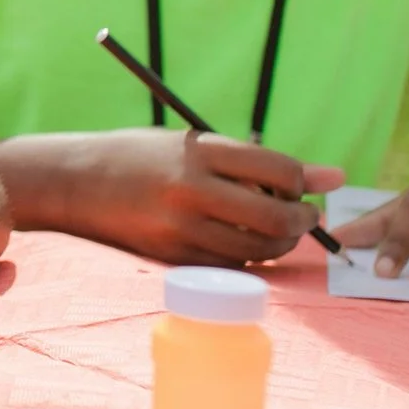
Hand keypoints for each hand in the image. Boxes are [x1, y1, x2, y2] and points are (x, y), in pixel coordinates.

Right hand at [48, 129, 343, 265]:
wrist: (74, 182)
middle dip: (301, 220)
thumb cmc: (139, 156)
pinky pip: (230, 265)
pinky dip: (247, 258)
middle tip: (305, 217)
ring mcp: (180, 228)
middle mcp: (191, 189)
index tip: (306, 186)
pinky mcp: (172, 256)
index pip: (278, 169)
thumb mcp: (192, 143)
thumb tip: (334, 177)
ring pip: (257, 249)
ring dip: (279, 244)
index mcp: (198, 151)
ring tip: (276, 231)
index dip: (303, 181)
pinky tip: (243, 243)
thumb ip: (257, 160)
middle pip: (274, 216)